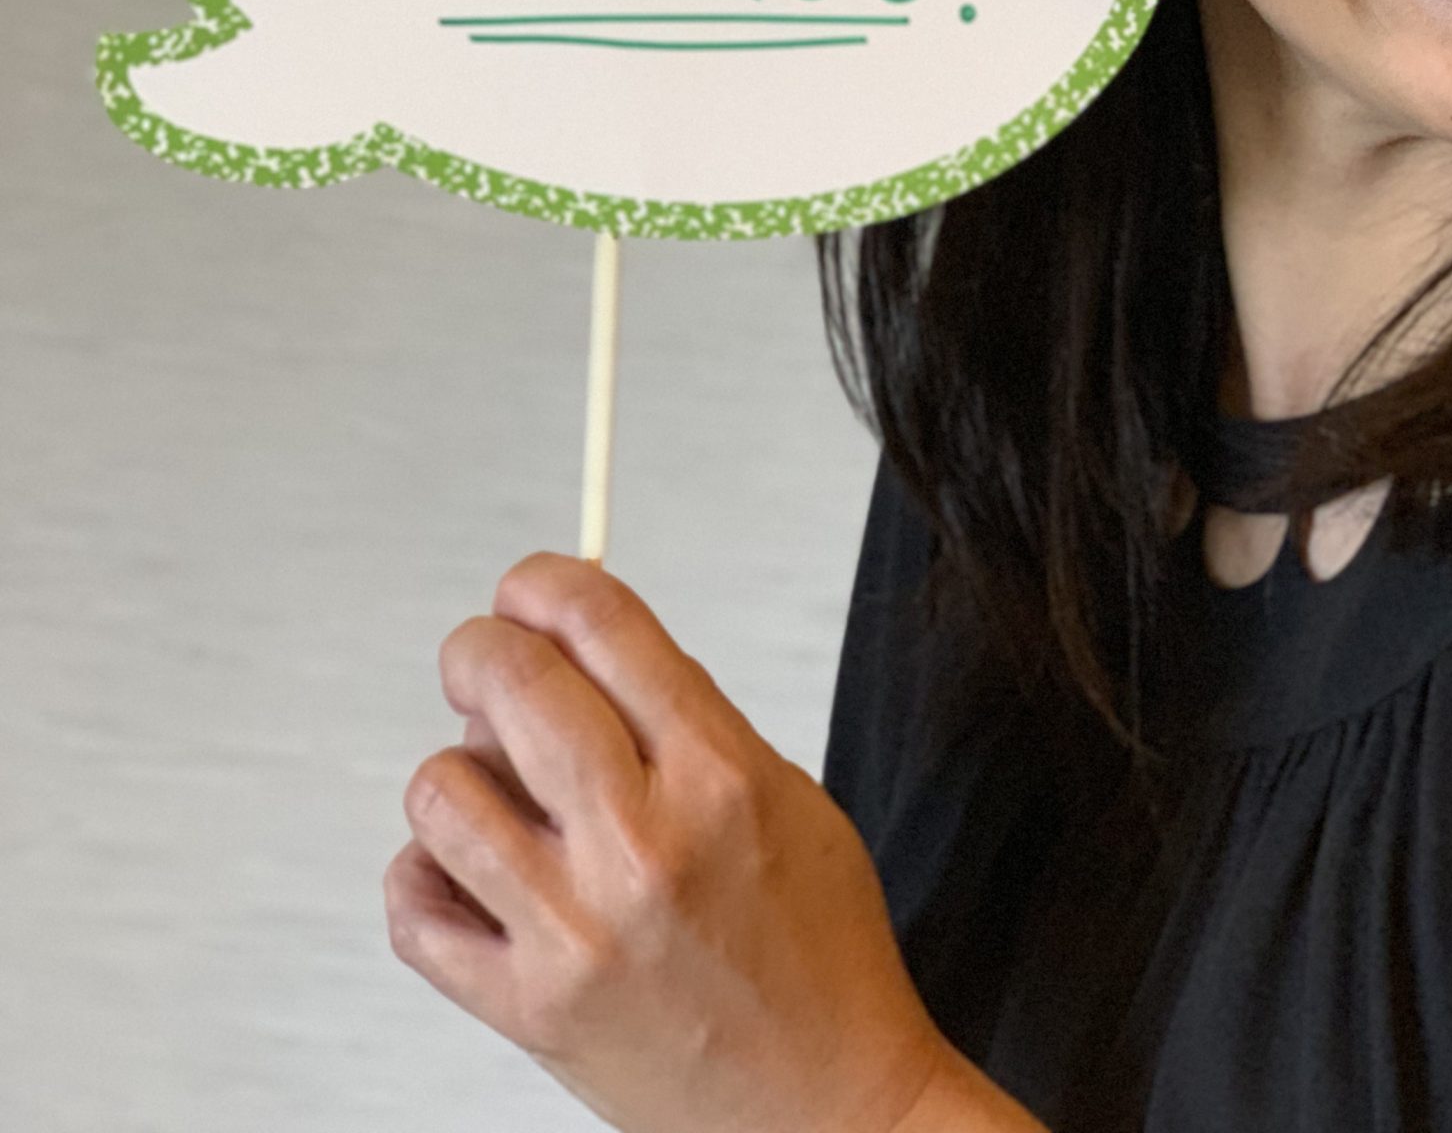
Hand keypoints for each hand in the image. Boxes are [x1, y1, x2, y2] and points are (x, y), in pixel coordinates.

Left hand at [384, 552, 958, 1132]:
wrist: (828, 1113)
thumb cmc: (816, 954)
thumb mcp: (786, 797)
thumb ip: (684, 716)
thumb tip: (577, 639)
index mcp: (722, 778)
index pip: (602, 625)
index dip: (546, 581)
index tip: (528, 585)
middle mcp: (644, 847)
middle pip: (512, 683)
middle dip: (482, 649)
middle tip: (484, 660)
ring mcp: (577, 932)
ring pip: (442, 788)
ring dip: (458, 770)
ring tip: (494, 788)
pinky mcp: (528, 1010)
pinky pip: (414, 910)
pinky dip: (425, 874)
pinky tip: (469, 870)